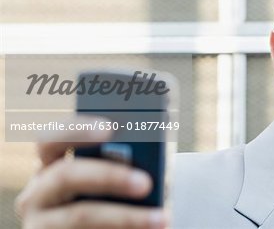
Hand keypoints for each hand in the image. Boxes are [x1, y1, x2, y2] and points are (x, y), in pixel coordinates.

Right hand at [16, 130, 166, 228]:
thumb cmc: (103, 202)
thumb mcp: (103, 183)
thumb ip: (116, 166)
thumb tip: (148, 161)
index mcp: (50, 166)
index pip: (51, 139)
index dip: (77, 130)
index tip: (109, 128)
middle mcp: (38, 192)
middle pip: (66, 175)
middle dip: (110, 176)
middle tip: (146, 183)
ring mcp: (39, 223)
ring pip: (80, 216)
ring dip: (126, 217)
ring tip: (161, 218)